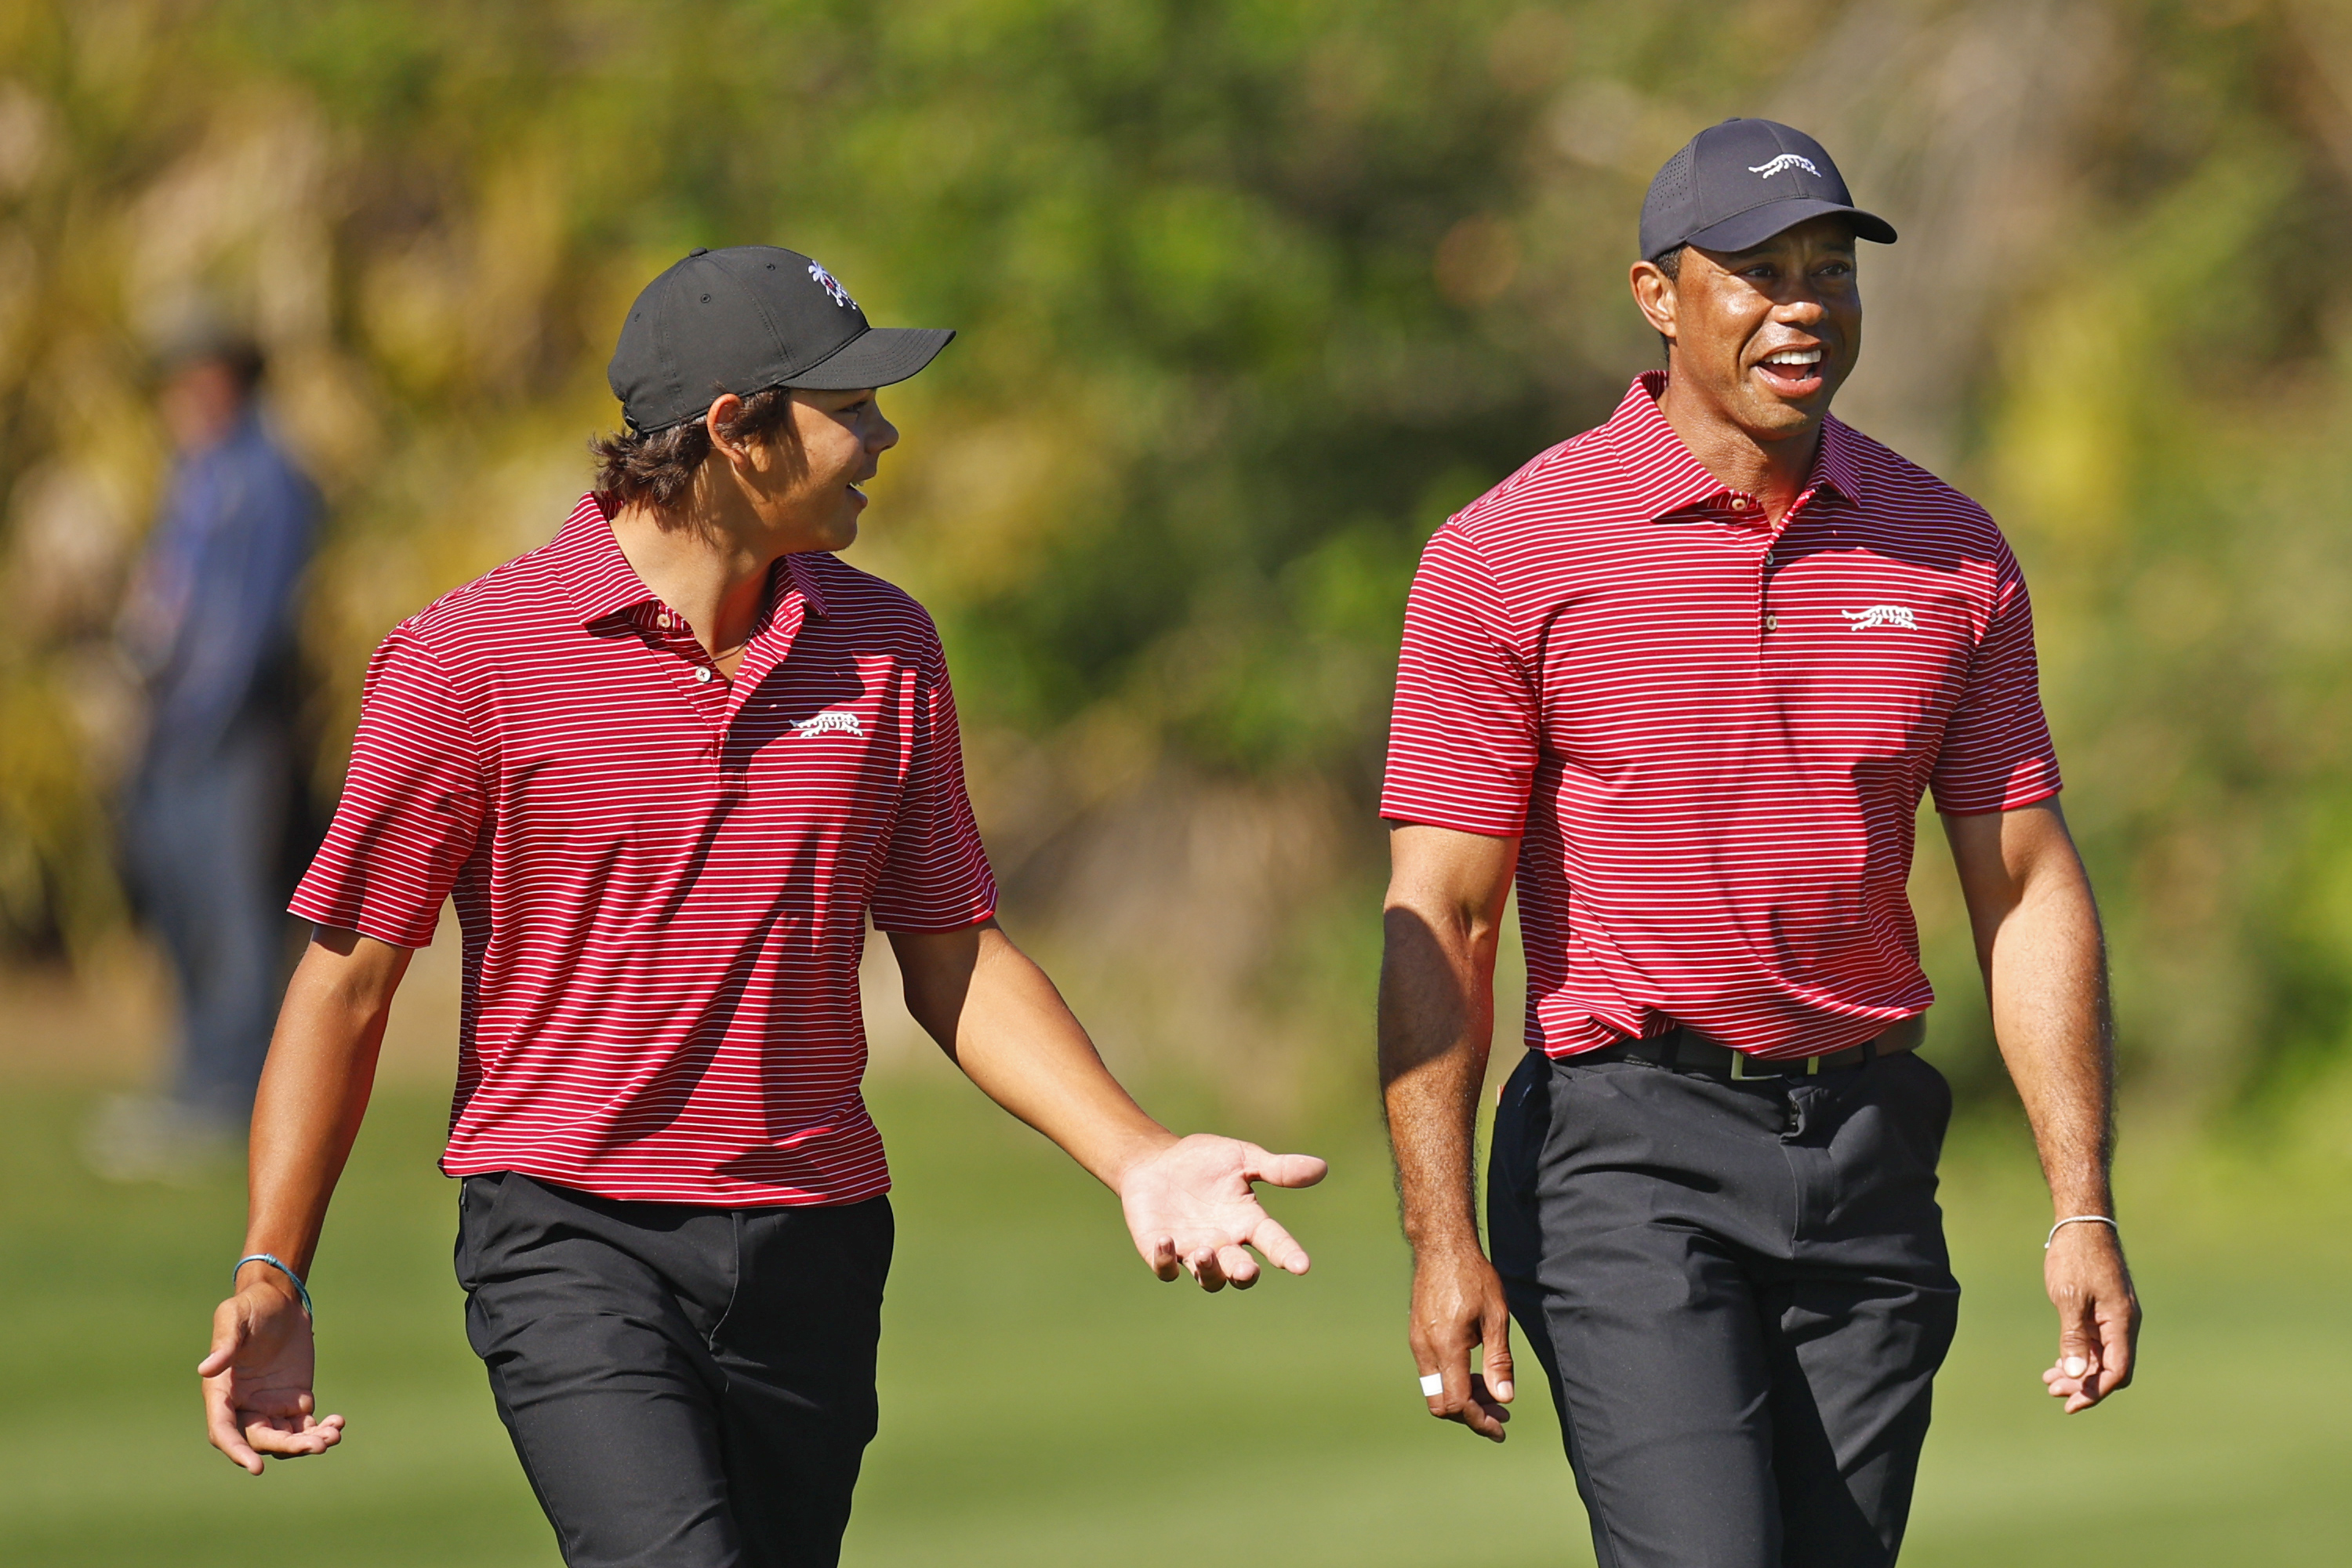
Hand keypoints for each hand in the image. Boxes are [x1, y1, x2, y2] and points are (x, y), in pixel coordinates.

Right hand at [199, 1274, 344, 1472]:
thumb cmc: (250, 1306)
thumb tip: (206, 1369)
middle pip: (261, 1440)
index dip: (237, 1451)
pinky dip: (321, 1430)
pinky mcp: (296, 1400)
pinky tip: (337, 1423)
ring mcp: (271, 1406)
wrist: (280, 1300)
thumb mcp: (232, 1318)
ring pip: (286, 1438)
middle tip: (315, 1445)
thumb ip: (224, 1344)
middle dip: (287, 1446)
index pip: (224, 1431)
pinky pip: (306, 1426)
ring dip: (307, 1443)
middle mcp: (245, 1406)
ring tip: (332, 1436)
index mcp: (222, 1393)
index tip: (255, 1468)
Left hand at [1118, 1134, 1326, 1290]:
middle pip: (1240, 1272)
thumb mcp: (1242, 1158)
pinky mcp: (1162, 1252)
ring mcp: (1193, 1251)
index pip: (1274, 1243)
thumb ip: (1277, 1168)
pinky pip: (1166, 1268)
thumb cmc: (1203, 1161)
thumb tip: (1322, 1168)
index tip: (1301, 1266)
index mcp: (1247, 1222)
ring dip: (1209, 1270)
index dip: (1288, 1254)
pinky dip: (1166, 1260)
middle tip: (1247, 1270)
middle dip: (1244, 1274)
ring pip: (1208, 1278)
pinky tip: (1167, 1240)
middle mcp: (1224, 1244)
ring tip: (1206, 1252)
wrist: (1156, 1162)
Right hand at [1410, 1240, 1513, 1441]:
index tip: (1500, 1426)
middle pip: (1441, 1404)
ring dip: (1463, 1397)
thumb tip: (1504, 1397)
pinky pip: (1431, 1372)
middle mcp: (1426, 1348)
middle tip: (1501, 1413)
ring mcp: (1417, 1342)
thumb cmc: (1473, 1276)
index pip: (1457, 1402)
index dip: (1479, 1420)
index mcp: (1447, 1346)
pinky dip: (1453, 1381)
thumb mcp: (1496, 1317)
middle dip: (1471, 1415)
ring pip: (1435, 1390)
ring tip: (1493, 1393)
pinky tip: (1475, 1372)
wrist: (1442, 1247)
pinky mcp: (1417, 1336)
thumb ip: (1499, 1360)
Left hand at [2040, 1221, 2139, 1412]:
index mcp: (2122, 1323)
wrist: (2082, 1221)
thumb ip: (2074, 1338)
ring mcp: (2114, 1316)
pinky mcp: (2103, 1309)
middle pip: (2110, 1368)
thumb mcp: (2070, 1299)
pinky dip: (2079, 1353)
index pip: (2117, 1372)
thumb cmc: (2075, 1256)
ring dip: (2079, 1370)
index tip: (2070, 1404)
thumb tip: (2078, 1375)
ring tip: (2049, 1380)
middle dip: (2084, 1384)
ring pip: (2101, 1355)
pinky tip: (2058, 1362)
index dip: (2096, 1392)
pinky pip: (2095, 1341)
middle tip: (2053, 1391)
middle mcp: (2124, 1323)